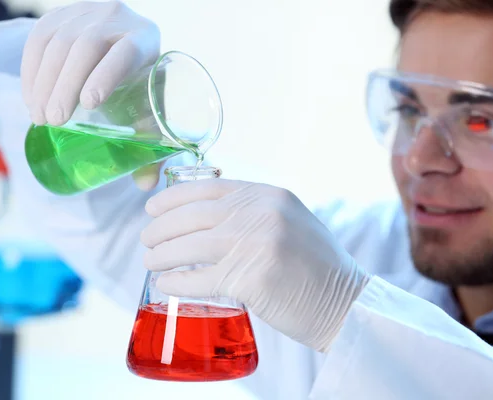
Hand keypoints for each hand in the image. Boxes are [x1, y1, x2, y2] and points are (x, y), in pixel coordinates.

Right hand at [21, 0, 161, 189]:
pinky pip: (38, 37)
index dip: (106, 75)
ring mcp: (86, 12)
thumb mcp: (153, 106)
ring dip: (43, 82)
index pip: (125, 53)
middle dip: (65, 86)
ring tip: (39, 116)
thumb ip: (154, 145)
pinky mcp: (61, 14)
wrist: (128, 41)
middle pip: (86, 47)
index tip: (90, 104)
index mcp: (147, 39)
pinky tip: (30, 96)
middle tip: (53, 121)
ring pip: (58, 42)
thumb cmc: (144, 85)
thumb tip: (146, 185)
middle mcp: (118, 18)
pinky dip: (31, 69)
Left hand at [141, 179, 370, 351]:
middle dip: (160, 228)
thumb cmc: (316, 266)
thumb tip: (207, 214)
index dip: (172, 198)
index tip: (152, 208)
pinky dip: (176, 281)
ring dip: (161, 254)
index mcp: (269, 194)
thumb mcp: (290, 221)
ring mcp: (255, 244)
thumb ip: (255, 212)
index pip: (207, 188)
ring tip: (150, 261)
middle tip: (147, 240)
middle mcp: (261, 213)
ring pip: (189, 245)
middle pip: (192, 216)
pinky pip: (199, 278)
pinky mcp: (250, 279)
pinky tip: (165, 283)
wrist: (346, 303)